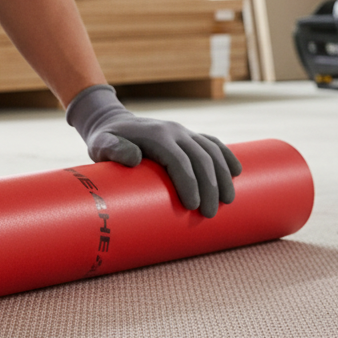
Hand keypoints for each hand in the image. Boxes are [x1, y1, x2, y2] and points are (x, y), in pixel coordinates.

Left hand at [65, 85, 241, 216]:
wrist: (113, 122)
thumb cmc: (106, 140)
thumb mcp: (101, 144)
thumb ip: (113, 149)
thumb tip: (134, 158)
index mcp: (156, 135)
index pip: (179, 160)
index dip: (189, 182)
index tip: (193, 206)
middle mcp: (175, 132)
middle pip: (201, 158)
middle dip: (210, 187)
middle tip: (210, 214)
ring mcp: (184, 133)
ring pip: (212, 151)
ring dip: (223, 176)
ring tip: (228, 201)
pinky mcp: (189, 136)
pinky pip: (213, 144)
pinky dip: (227, 156)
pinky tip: (236, 172)